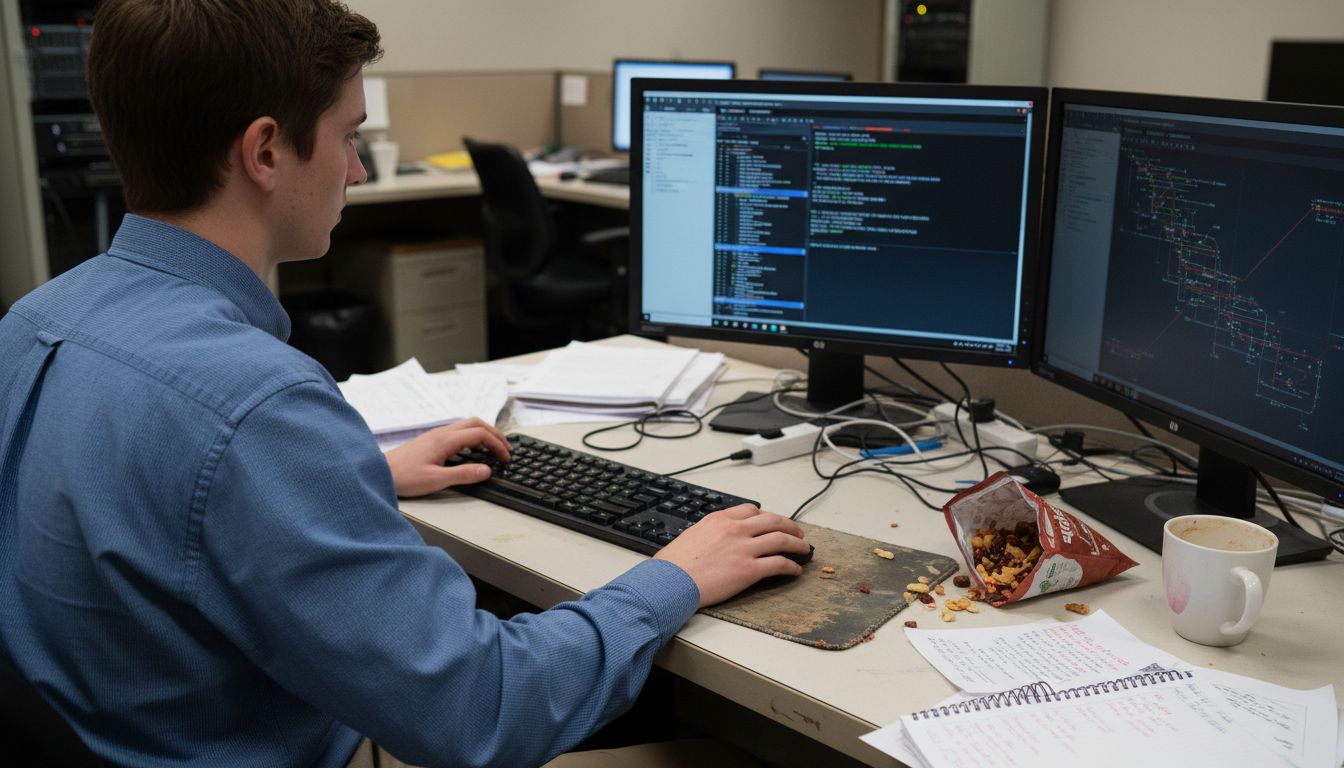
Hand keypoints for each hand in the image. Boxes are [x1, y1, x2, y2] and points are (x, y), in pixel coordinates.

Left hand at [384, 418, 510, 497]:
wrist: (378, 472)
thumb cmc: (403, 477)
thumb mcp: (436, 480)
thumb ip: (464, 474)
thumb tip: (487, 470)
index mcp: (446, 440)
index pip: (480, 433)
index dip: (497, 444)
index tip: (506, 457)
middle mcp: (442, 433)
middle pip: (476, 423)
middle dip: (495, 434)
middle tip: (506, 448)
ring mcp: (436, 435)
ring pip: (467, 425)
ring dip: (484, 434)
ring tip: (494, 448)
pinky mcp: (431, 440)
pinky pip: (458, 431)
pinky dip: (473, 437)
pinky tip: (473, 450)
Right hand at [653, 504, 808, 606]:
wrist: (670, 581)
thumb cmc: (673, 564)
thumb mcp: (691, 535)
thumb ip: (710, 532)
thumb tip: (716, 539)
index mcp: (719, 519)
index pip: (751, 510)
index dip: (766, 516)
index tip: (772, 522)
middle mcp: (735, 529)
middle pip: (772, 521)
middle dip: (789, 526)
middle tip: (797, 532)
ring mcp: (744, 549)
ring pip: (781, 539)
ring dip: (797, 543)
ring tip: (804, 548)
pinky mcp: (749, 570)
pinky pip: (778, 564)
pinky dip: (791, 566)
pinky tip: (795, 570)